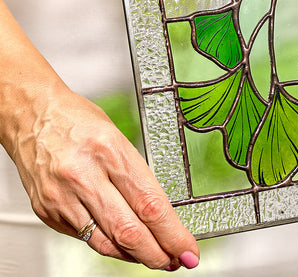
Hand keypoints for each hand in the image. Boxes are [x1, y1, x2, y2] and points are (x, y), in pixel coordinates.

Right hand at [11, 88, 199, 270]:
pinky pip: (85, 238)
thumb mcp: (117, 135)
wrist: (32, 114)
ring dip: (135, 256)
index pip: (149, 203)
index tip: (187, 246)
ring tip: (155, 256)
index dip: (172, 232)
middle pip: (129, 231)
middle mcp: (84, 175)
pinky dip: (109, 246)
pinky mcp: (48, 211)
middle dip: (158, 253)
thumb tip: (158, 210)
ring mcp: (62, 197)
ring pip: (106, 242)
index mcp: (110, 150)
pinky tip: (123, 245)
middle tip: (176, 260)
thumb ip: (134, 172)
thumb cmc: (76, 119)